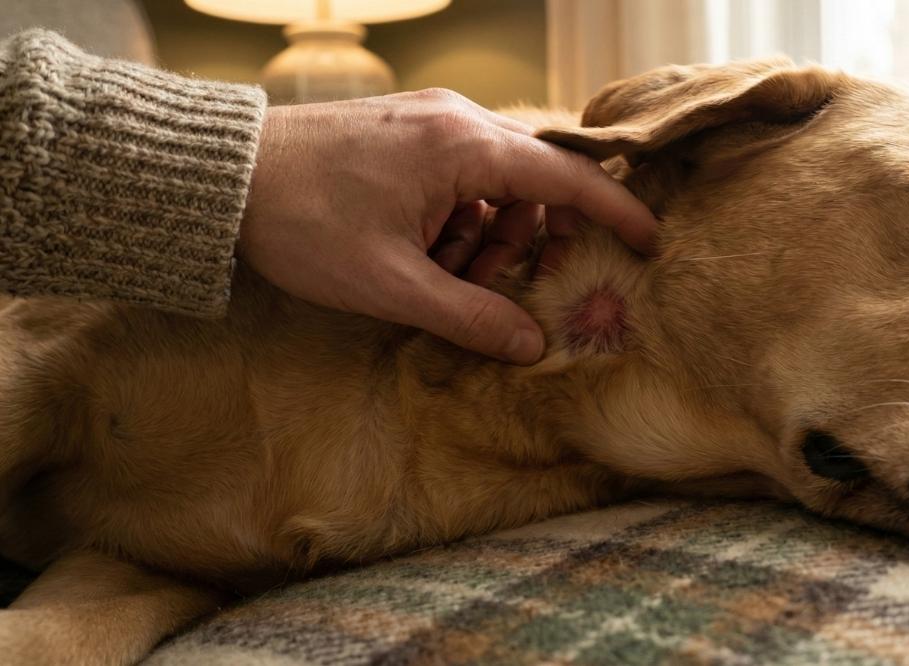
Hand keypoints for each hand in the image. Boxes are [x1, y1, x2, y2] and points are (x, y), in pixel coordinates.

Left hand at [237, 89, 656, 363]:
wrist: (223, 176)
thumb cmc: (304, 221)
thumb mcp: (391, 284)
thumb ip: (469, 316)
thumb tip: (531, 346)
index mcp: (463, 148)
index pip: (567, 177)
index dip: (614, 213)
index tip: (649, 242)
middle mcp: (457, 121)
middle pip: (535, 181)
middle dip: (530, 239)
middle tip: (496, 286)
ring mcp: (431, 120)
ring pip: (498, 182)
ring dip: (488, 234)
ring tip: (440, 273)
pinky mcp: (408, 130)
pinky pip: (462, 174)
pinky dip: (459, 217)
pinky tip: (420, 250)